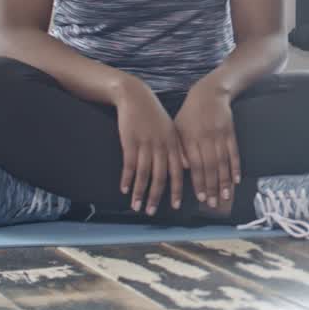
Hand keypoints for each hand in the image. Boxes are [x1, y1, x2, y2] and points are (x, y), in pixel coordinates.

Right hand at [114, 78, 183, 214]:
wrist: (136, 97)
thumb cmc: (154, 116)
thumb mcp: (170, 130)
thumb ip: (177, 148)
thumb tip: (184, 167)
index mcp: (174, 143)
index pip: (178, 171)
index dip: (176, 190)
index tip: (175, 206)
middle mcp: (162, 146)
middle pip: (161, 176)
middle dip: (156, 196)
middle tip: (152, 212)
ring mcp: (146, 144)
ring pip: (144, 174)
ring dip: (139, 192)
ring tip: (136, 206)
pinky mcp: (130, 142)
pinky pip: (129, 165)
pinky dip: (127, 179)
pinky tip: (124, 189)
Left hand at [174, 81, 240, 208]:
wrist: (210, 93)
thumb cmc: (190, 113)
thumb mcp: (177, 127)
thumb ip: (179, 148)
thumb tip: (182, 168)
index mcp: (190, 139)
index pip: (195, 165)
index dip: (199, 182)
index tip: (201, 198)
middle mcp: (205, 138)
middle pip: (210, 167)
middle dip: (212, 187)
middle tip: (214, 204)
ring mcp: (219, 135)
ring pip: (223, 162)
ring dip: (224, 181)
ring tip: (226, 196)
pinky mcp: (230, 132)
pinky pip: (233, 152)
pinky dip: (235, 166)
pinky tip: (236, 179)